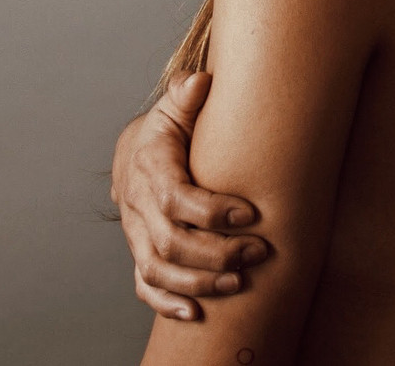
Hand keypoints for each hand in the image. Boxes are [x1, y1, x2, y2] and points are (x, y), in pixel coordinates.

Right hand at [110, 70, 268, 321]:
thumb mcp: (177, 105)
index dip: (212, 212)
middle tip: (259, 252)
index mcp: (150, 167)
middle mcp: (137, 205)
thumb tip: (202, 81)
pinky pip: (146, 286)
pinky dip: (168, 303)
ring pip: (158, 270)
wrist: (136, 149)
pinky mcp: (139, 252)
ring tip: (239, 284)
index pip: (176, 198)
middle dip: (216, 252)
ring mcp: (136, 233)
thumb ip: (188, 95)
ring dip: (199, 282)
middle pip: (170, 242)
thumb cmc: (169, 126)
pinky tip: (196, 313)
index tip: (250, 214)